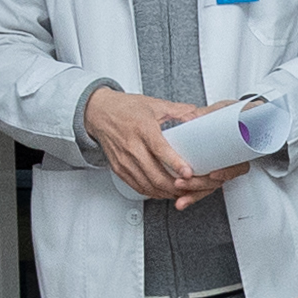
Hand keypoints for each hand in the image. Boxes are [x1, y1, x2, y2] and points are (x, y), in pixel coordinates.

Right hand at [83, 82, 223, 207]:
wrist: (99, 113)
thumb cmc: (126, 108)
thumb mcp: (154, 104)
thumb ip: (179, 111)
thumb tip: (199, 116)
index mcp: (142, 128)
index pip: (160, 149)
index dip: (175, 163)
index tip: (189, 172)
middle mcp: (131, 146)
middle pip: (154, 174)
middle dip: (175, 186)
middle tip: (191, 188)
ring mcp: (124, 160)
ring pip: (147, 185)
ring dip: (166, 192)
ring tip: (181, 193)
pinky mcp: (118, 168)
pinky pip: (137, 186)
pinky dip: (153, 193)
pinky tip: (164, 192)